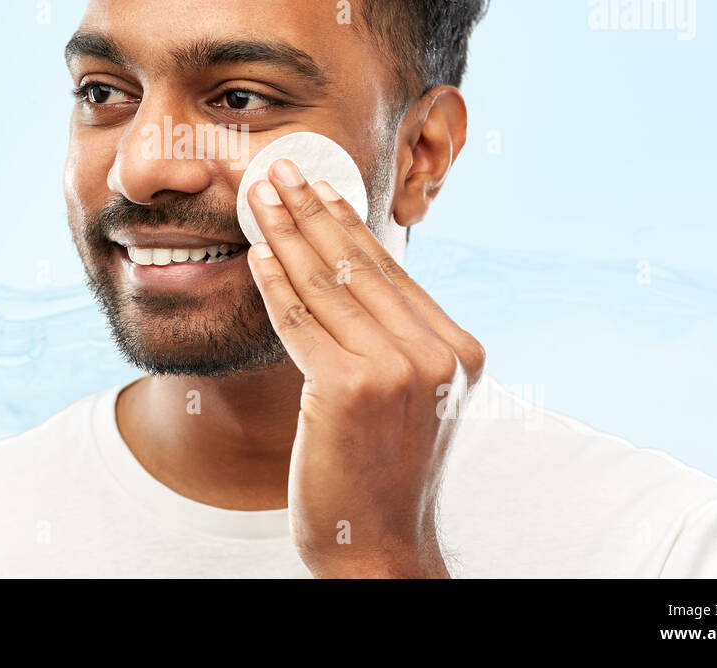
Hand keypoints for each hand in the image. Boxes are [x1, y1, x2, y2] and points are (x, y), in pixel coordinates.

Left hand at [245, 157, 485, 577]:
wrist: (380, 547)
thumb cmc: (384, 471)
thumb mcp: (409, 397)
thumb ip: (395, 338)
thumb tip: (350, 267)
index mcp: (460, 351)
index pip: (392, 272)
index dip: (350, 223)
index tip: (321, 185)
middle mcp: (437, 355)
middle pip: (360, 266)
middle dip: (314, 210)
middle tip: (280, 169)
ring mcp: (396, 371)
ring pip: (327, 286)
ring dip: (287, 232)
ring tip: (260, 196)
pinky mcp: (348, 388)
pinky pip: (300, 322)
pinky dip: (274, 283)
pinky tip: (257, 253)